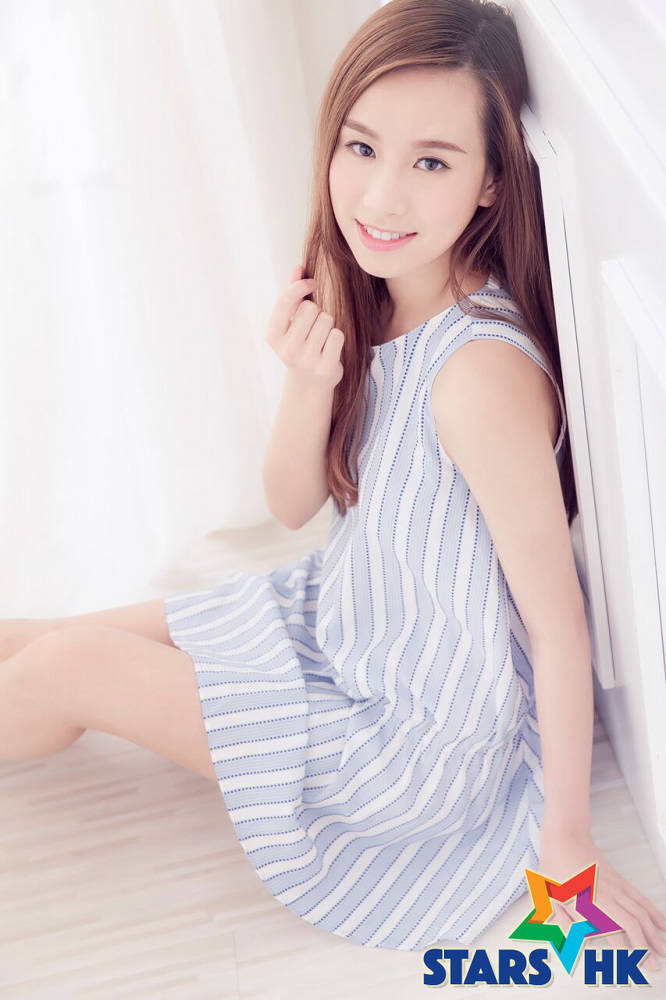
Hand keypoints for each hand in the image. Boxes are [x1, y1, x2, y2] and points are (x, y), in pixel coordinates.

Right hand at [265, 263, 344, 390]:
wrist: (308, 383)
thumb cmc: (300, 343)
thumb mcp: (291, 321)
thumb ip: (293, 294)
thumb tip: (298, 267)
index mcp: (273, 335)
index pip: (286, 300)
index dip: (300, 286)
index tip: (311, 283)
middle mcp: (287, 349)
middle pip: (311, 308)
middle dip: (317, 312)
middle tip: (313, 326)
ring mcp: (306, 360)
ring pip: (326, 320)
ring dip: (328, 325)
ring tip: (321, 338)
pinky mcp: (325, 368)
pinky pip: (337, 335)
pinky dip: (337, 338)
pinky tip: (330, 348)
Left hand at [538, 829, 665, 972]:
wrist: (566, 837)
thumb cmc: (554, 867)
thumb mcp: (548, 896)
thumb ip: (563, 922)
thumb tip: (580, 943)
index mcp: (587, 902)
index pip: (612, 931)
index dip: (624, 950)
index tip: (633, 966)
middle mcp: (606, 896)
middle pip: (632, 924)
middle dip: (645, 947)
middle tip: (655, 967)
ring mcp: (616, 887)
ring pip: (640, 912)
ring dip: (654, 933)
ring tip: (664, 951)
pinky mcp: (620, 880)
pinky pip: (641, 898)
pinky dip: (654, 913)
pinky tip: (663, 925)